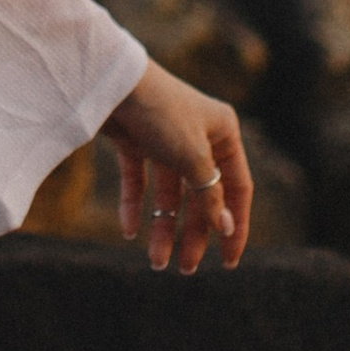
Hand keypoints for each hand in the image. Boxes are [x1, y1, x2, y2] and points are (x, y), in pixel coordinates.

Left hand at [102, 60, 250, 272]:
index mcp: (224, 133)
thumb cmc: (161, 113)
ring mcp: (166, 139)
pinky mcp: (136, 140)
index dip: (235, 226)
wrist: (111, 81)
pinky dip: (135, 205)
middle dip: (193, 233)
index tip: (229, 262)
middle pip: (201, 196)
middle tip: (185, 269)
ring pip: (170, 194)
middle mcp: (199, 136)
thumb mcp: (192, 158)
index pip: (237, 188)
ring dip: (164, 227)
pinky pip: (140, 181)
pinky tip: (129, 231)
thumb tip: (226, 227)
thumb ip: (210, 194)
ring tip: (156, 262)